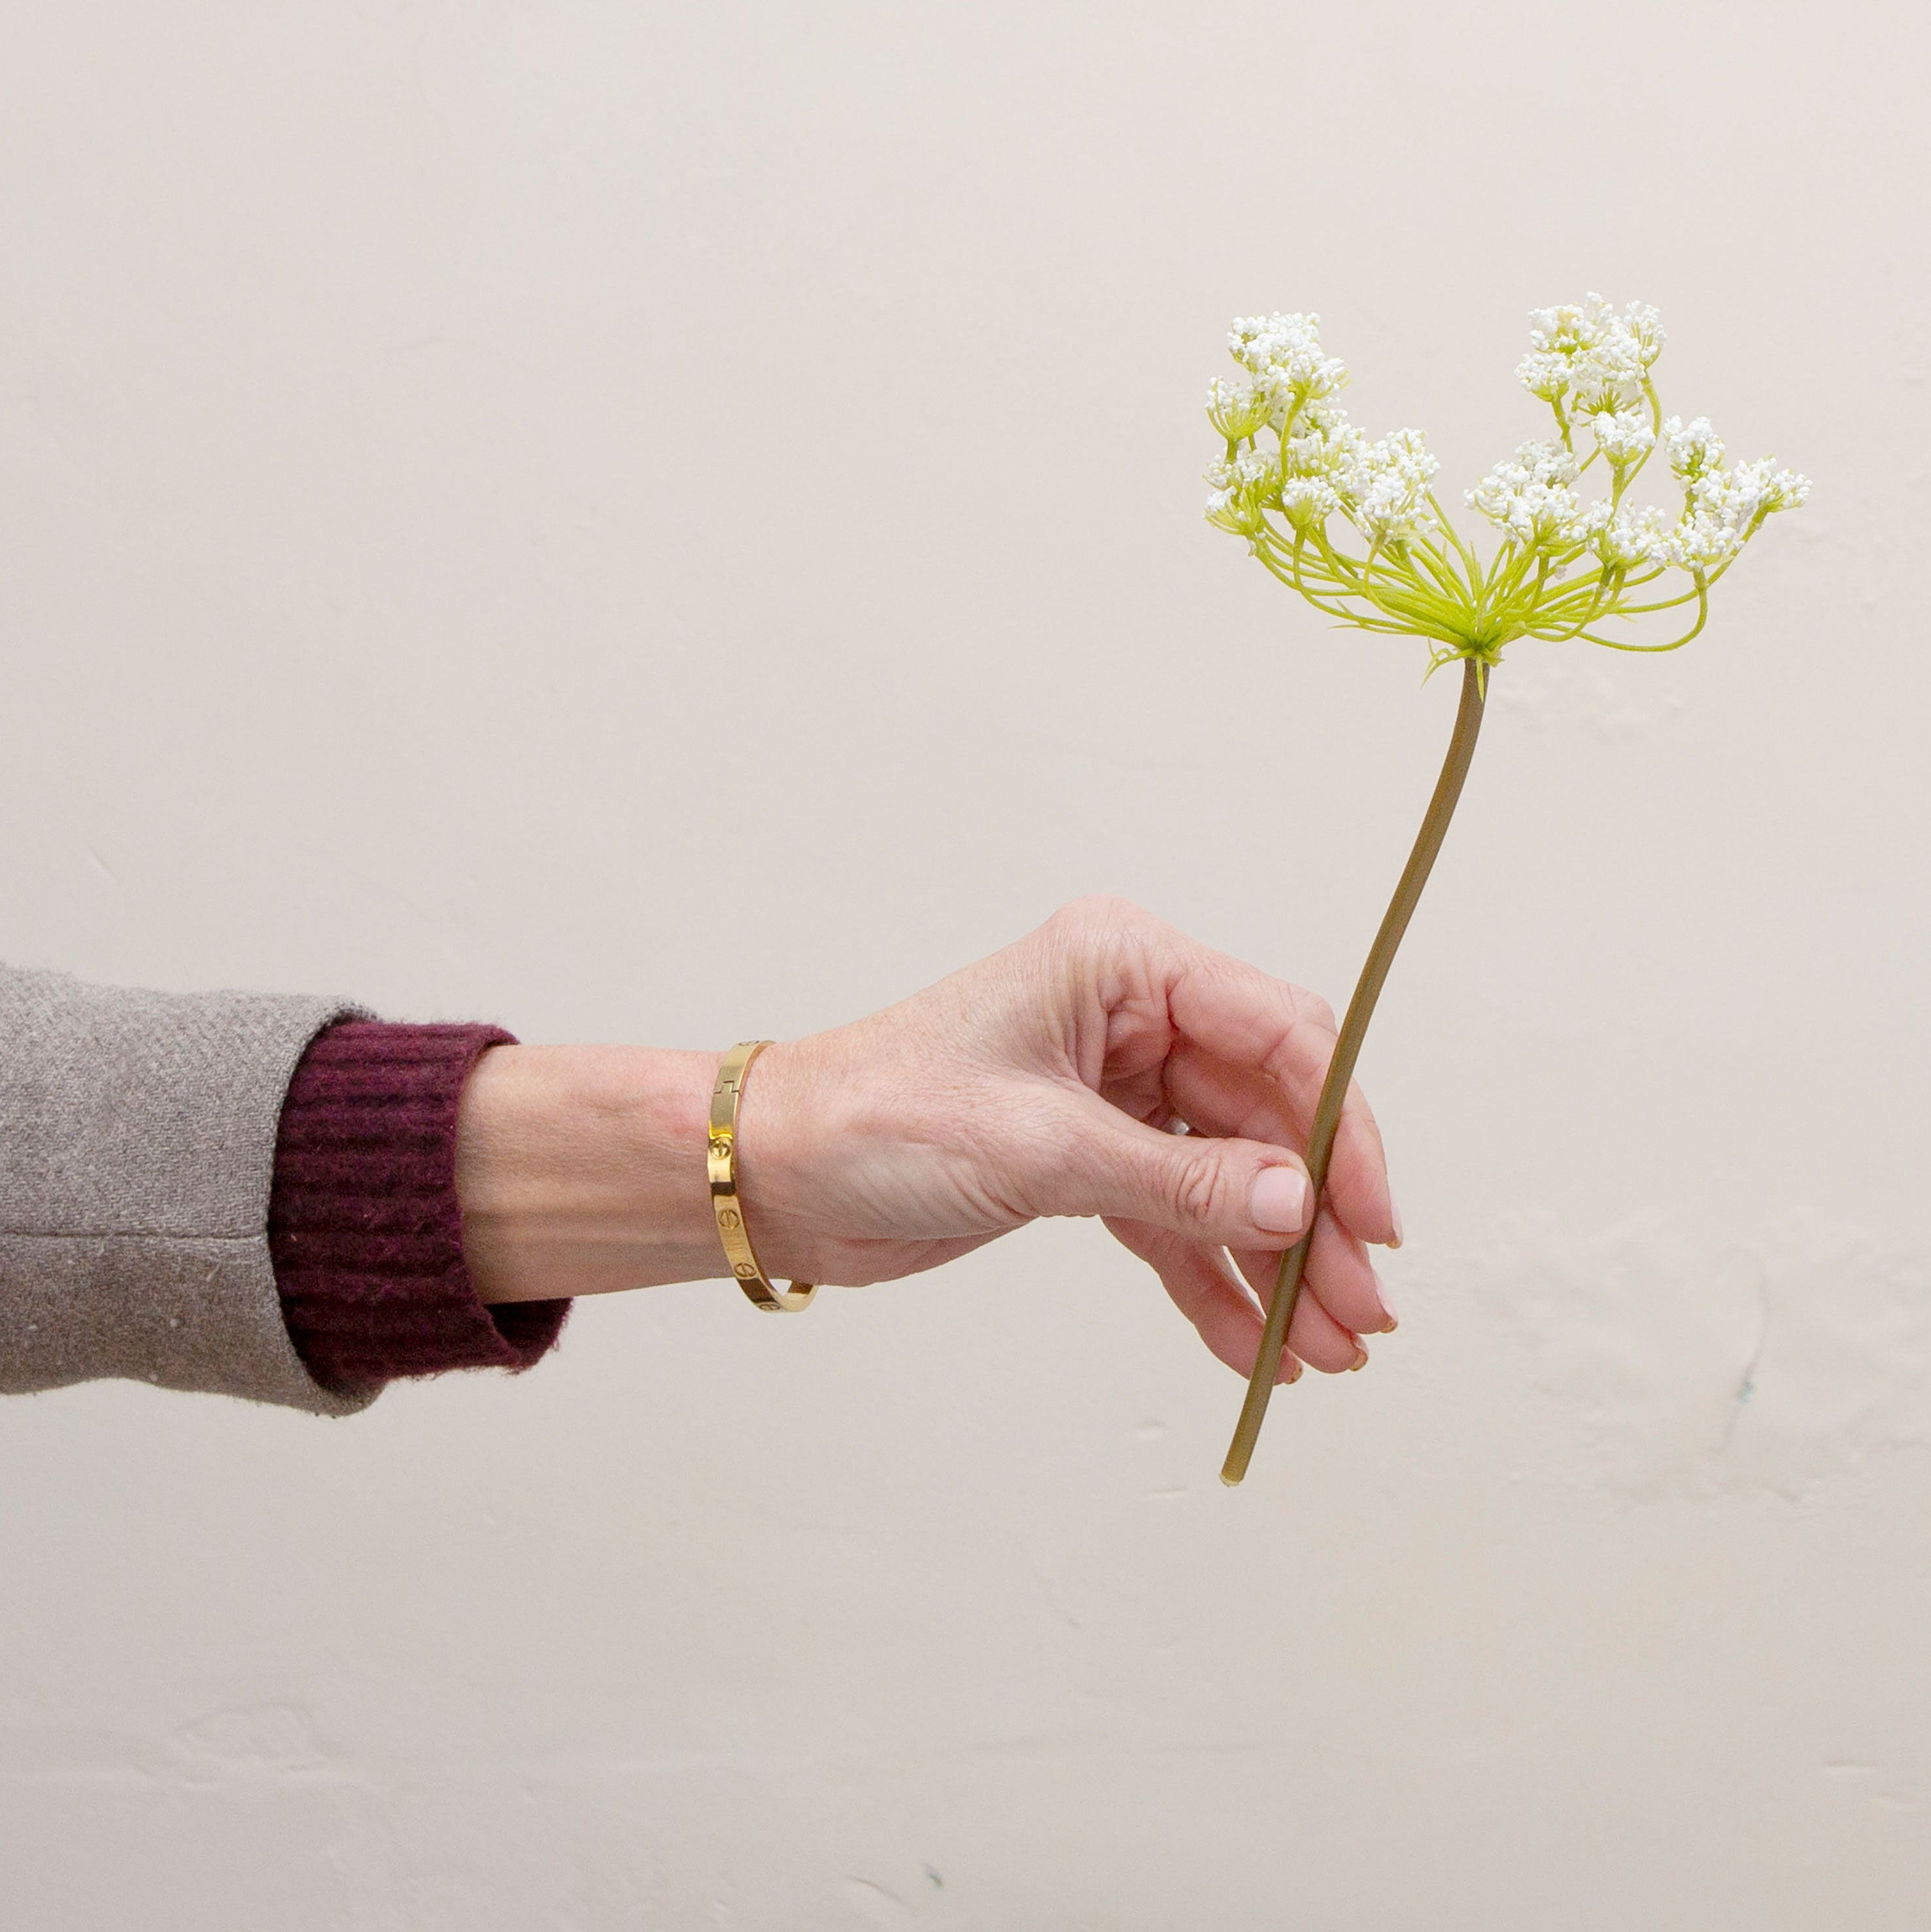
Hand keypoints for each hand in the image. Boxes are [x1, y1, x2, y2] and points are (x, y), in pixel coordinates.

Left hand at [740, 896, 1397, 1379]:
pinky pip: (1178, 1221)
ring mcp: (1116, 1092)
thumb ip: (1181, 1180)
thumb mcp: (1041, 1147)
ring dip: (1279, 1264)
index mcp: (1124, 966)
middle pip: (1269, 1116)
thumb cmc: (876, 1115)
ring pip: (1232, 1177)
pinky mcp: (1091, 1159)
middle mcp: (1132, 1018)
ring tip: (1325, 1350)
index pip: (1279, 1035)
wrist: (778, 1171)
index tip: (1372, 1220)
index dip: (1341, 1128)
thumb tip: (1300, 1204)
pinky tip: (1254, 1349)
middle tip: (1361, 1309)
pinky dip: (1215, 1282)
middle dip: (1318, 1218)